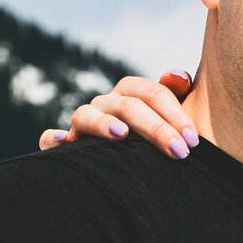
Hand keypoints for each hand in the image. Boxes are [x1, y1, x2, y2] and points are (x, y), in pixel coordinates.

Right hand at [39, 71, 197, 156]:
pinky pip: (49, 140)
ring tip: (122, 135)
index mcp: (131, 93)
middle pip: (127, 106)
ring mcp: (83, 123)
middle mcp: (105, 104)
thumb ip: (176, 95)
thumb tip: (179, 76)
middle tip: (180, 152)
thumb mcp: (169, 117)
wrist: (127, 166)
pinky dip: (53, 139)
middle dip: (156, 128)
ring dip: (103, 124)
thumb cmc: (154, 140)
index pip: (152, 92)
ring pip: (87, 115)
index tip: (193, 140)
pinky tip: (64, 143)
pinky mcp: (65, 146)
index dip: (175, 114)